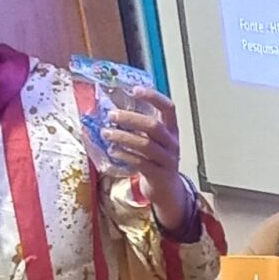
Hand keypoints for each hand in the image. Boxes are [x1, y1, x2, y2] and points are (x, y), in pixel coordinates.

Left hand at [100, 90, 189, 229]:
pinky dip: (125, 155)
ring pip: (145, 145)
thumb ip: (141, 126)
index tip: (135, 90)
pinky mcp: (159, 174)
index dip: (153, 97)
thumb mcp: (155, 140)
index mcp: (172, 129)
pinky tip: (113, 151)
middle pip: (154, 126)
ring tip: (106, 133)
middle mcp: (172, 143)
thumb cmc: (156, 159)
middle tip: (111, 115)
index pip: (168, 107)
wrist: (167, 189)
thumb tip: (113, 110)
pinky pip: (140, 162)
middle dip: (131, 119)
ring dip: (123, 137)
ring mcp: (167, 159)